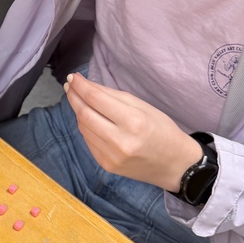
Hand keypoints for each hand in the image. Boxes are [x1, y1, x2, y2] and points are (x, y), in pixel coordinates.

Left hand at [64, 73, 200, 190]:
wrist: (175, 165)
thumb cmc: (162, 130)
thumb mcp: (143, 106)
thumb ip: (112, 96)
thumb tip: (86, 85)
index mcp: (133, 121)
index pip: (96, 99)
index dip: (80, 86)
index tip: (72, 77)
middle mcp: (120, 141)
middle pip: (84, 114)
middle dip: (73, 97)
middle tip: (69, 85)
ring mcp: (111, 156)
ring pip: (83, 127)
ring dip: (78, 111)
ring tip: (78, 99)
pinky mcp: (106, 165)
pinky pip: (88, 141)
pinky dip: (85, 127)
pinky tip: (88, 118)